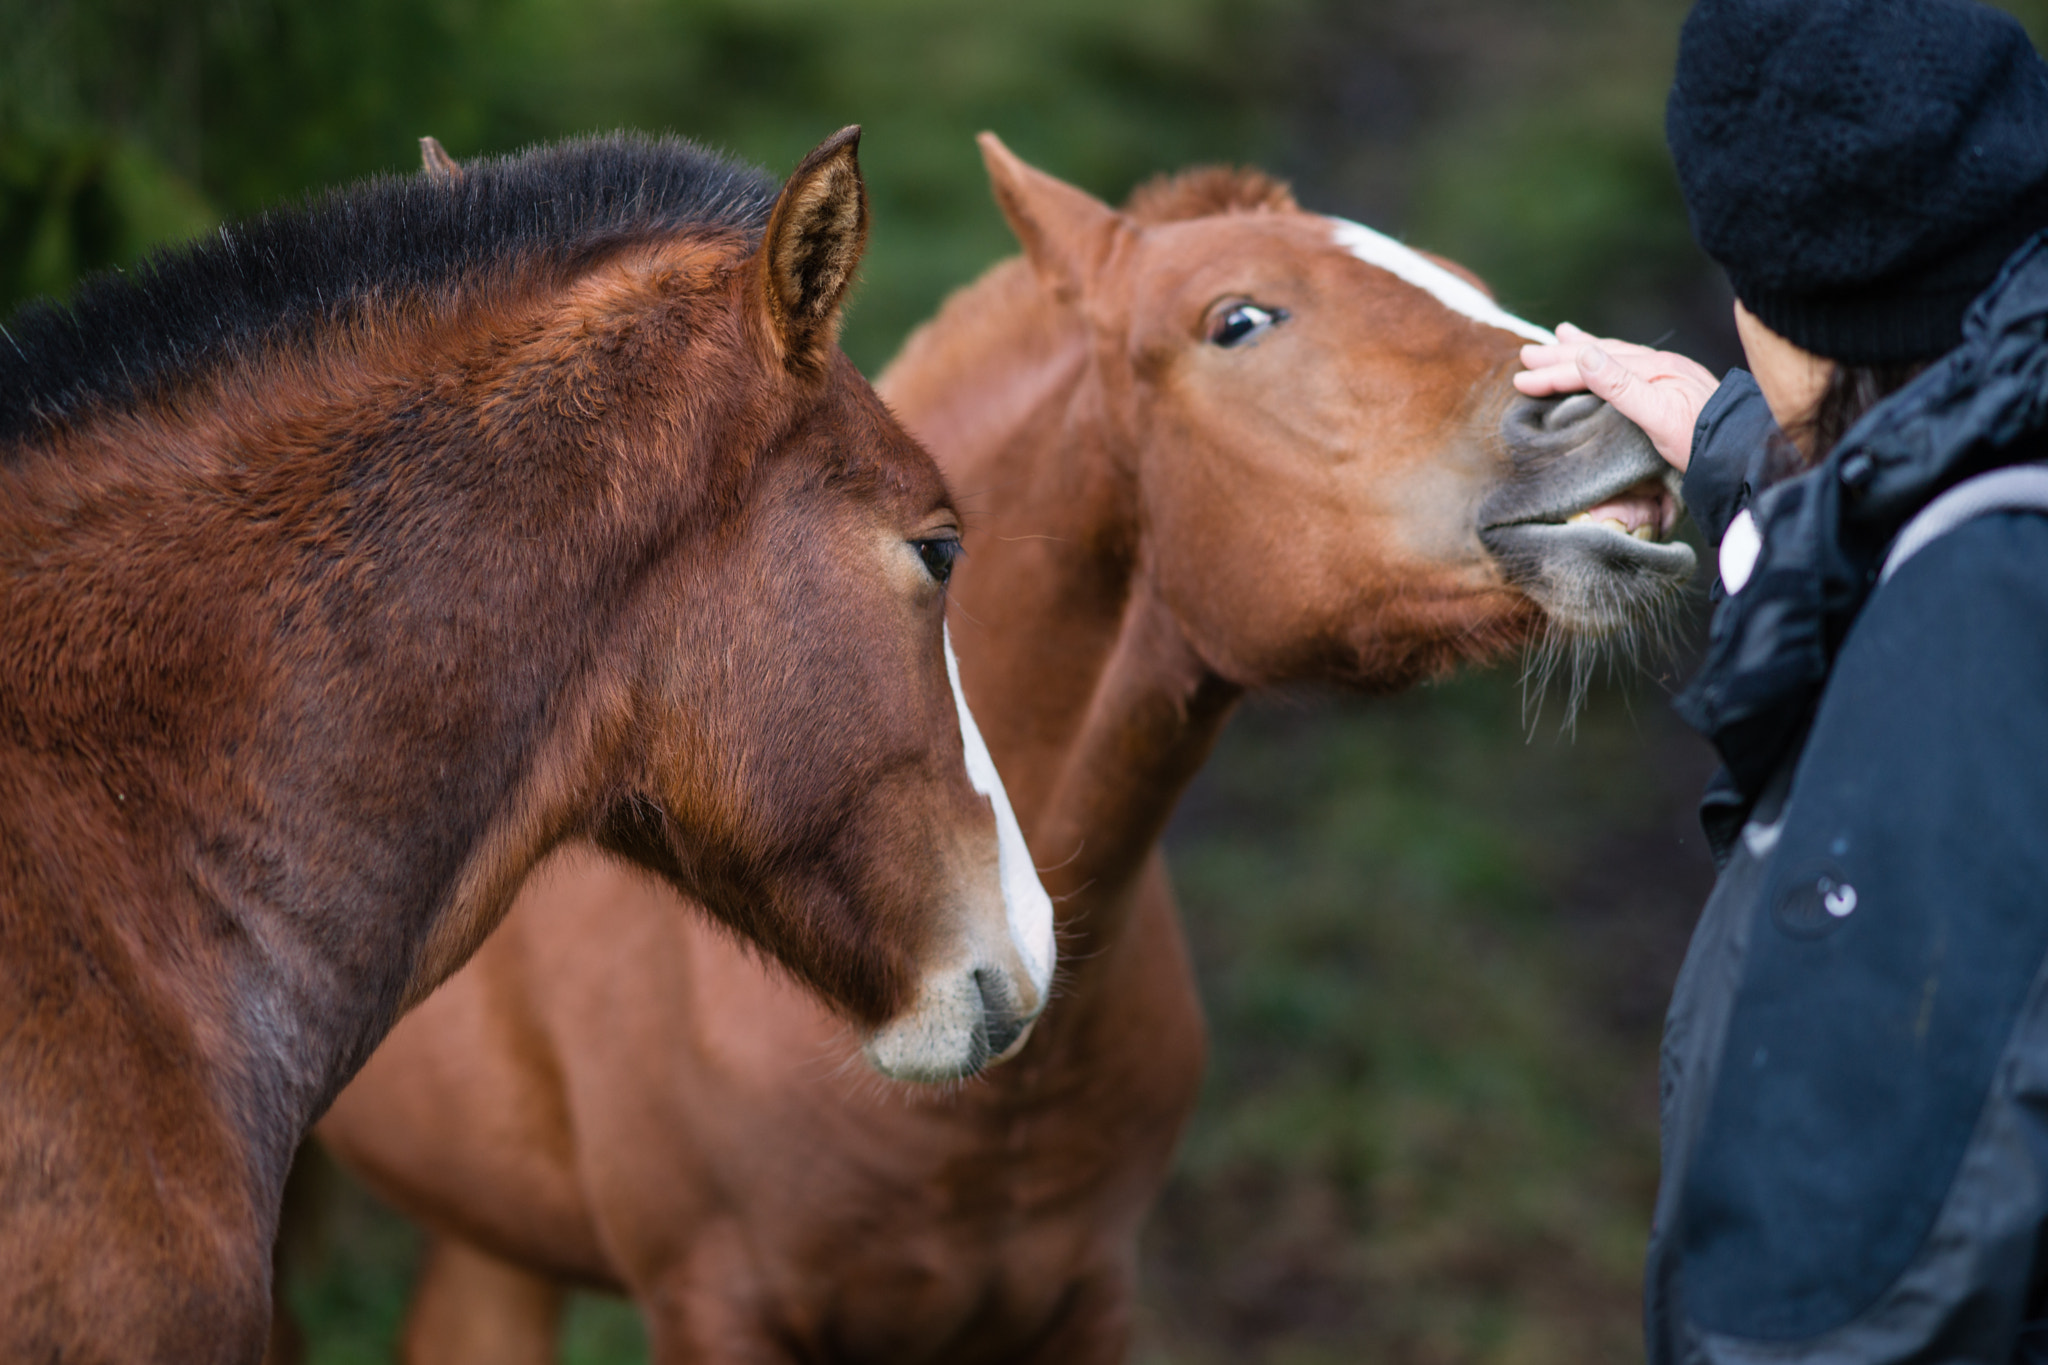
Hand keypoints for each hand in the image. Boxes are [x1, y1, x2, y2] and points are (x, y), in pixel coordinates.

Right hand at [1514, 322, 1719, 471]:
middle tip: (1527, 355)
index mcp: (1652, 369)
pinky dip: (1607, 361)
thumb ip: (1620, 386)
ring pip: (1616, 356)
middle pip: (1601, 355)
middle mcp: (1660, 365)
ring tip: (1562, 338)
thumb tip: (1584, 356)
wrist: (1744, 452)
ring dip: (1584, 349)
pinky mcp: (1674, 388)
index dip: (1554, 372)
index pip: (1591, 366)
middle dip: (1561, 355)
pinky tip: (1607, 361)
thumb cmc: (1701, 441)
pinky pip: (1629, 366)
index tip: (1521, 380)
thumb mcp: (1657, 417)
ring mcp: (1668, 375)